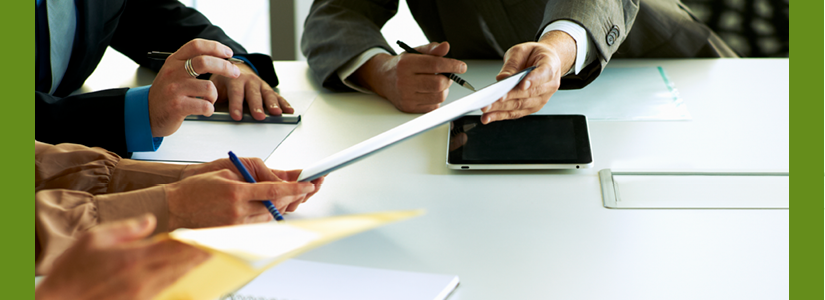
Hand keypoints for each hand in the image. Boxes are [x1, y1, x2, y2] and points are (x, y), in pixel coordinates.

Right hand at [35, 215, 209, 299]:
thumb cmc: (71, 273)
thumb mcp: (93, 239)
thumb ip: (126, 229)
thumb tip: (150, 221)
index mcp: (133, 258)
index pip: (175, 247)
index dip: (198, 242)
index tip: (214, 236)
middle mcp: (141, 279)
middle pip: (182, 265)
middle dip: (203, 255)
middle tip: (222, 247)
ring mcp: (142, 296)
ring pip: (178, 280)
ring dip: (194, 270)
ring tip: (211, 260)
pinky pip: (166, 294)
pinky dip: (178, 286)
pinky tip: (187, 279)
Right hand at [148, 39, 241, 136]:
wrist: (148, 114)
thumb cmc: (167, 93)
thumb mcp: (174, 72)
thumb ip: (191, 63)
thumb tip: (221, 58)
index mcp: (174, 61)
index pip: (196, 46)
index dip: (216, 47)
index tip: (229, 54)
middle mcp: (173, 72)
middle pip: (204, 62)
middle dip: (225, 67)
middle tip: (235, 73)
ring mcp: (174, 89)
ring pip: (208, 87)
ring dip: (214, 96)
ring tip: (208, 100)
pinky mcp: (177, 106)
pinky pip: (205, 105)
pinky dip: (209, 109)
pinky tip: (204, 110)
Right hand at [165, 169, 316, 228]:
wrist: (173, 207)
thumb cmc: (195, 188)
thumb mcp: (225, 171)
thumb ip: (252, 175)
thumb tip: (276, 179)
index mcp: (237, 192)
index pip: (275, 191)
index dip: (296, 188)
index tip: (309, 185)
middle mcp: (238, 211)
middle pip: (275, 207)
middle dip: (289, 198)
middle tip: (297, 190)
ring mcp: (234, 224)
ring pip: (268, 218)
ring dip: (276, 207)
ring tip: (276, 197)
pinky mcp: (231, 233)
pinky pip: (256, 226)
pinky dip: (263, 216)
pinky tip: (261, 208)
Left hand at [211, 63, 293, 120]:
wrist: (234, 66)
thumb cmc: (223, 79)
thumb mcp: (214, 84)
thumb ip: (211, 95)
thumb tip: (204, 106)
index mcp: (234, 78)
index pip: (235, 92)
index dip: (236, 104)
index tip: (236, 116)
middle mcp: (249, 80)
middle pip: (253, 94)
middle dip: (257, 105)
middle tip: (259, 116)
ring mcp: (260, 84)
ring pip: (267, 94)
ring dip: (273, 104)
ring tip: (276, 113)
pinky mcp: (267, 89)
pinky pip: (277, 96)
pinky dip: (283, 103)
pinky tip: (288, 110)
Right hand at [352, 42, 466, 112]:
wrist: (383, 78)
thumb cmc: (402, 65)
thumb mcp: (415, 52)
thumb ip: (432, 49)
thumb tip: (446, 46)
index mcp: (406, 64)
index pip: (435, 64)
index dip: (452, 65)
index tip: (462, 66)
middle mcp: (404, 81)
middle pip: (439, 83)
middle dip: (448, 78)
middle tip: (447, 74)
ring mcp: (406, 97)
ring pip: (439, 96)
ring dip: (444, 89)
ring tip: (438, 83)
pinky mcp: (408, 108)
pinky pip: (433, 106)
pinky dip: (437, 98)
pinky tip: (430, 91)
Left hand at [482, 31, 576, 123]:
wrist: (545, 62)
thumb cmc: (534, 55)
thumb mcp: (522, 51)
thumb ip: (512, 63)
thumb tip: (501, 78)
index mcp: (550, 66)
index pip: (544, 74)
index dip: (533, 80)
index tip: (522, 85)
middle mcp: (549, 85)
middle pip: (528, 94)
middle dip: (508, 97)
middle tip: (491, 99)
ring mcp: (542, 98)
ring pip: (520, 105)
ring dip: (501, 109)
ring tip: (486, 109)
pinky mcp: (532, 107)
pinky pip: (516, 113)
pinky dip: (501, 115)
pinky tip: (489, 117)